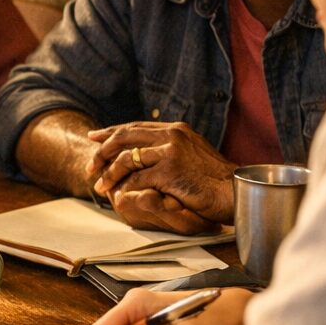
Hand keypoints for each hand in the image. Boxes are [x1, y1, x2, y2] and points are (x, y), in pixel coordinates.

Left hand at [88, 120, 237, 228]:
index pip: (134, 127)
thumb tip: (146, 149)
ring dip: (109, 174)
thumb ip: (169, 148)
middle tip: (91, 166)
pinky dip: (125, 189)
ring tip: (100, 186)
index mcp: (175, 129)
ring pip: (126, 159)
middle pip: (124, 137)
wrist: (234, 191)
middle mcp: (171, 135)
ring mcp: (170, 151)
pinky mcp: (169, 170)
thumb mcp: (191, 154)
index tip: (93, 137)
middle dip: (102, 151)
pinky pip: (137, 179)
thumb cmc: (213, 179)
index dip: (111, 132)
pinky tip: (118, 197)